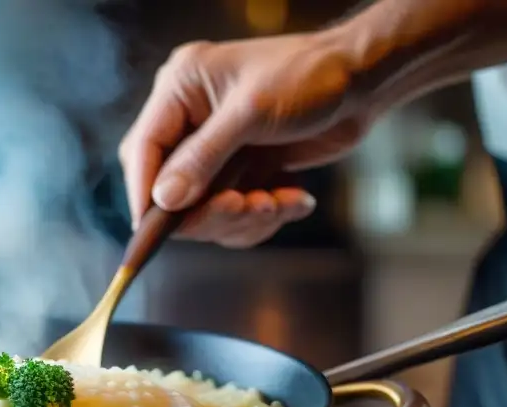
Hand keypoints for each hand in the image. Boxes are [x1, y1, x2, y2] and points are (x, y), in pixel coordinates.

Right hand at [119, 32, 369, 247]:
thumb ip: (202, 158)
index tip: (156, 229)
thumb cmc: (310, 76)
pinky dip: (263, 217)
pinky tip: (293, 199)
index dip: (145, 193)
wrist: (364, 81)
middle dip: (209, 211)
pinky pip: (235, 214)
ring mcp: (216, 148)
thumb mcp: (251, 113)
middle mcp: (191, 121)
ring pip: (204, 210)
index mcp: (180, 90)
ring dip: (242, 219)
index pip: (142, 150)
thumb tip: (163, 200)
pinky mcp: (241, 170)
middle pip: (170, 190)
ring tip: (278, 203)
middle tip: (246, 207)